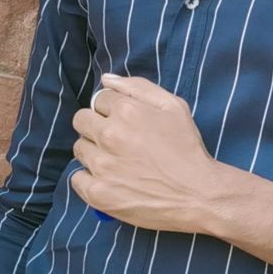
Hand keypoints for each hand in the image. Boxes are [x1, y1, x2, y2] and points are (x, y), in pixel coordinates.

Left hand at [71, 74, 217, 232]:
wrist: (197, 194)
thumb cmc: (187, 147)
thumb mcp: (173, 106)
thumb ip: (138, 87)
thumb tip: (106, 79)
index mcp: (127, 110)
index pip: (99, 98)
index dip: (111, 108)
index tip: (124, 120)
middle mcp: (110, 135)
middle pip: (81, 120)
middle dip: (96, 124)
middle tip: (116, 138)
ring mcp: (102, 166)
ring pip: (79, 147)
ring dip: (93, 150)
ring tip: (115, 160)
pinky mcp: (98, 193)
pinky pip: (76, 178)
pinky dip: (87, 177)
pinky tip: (107, 178)